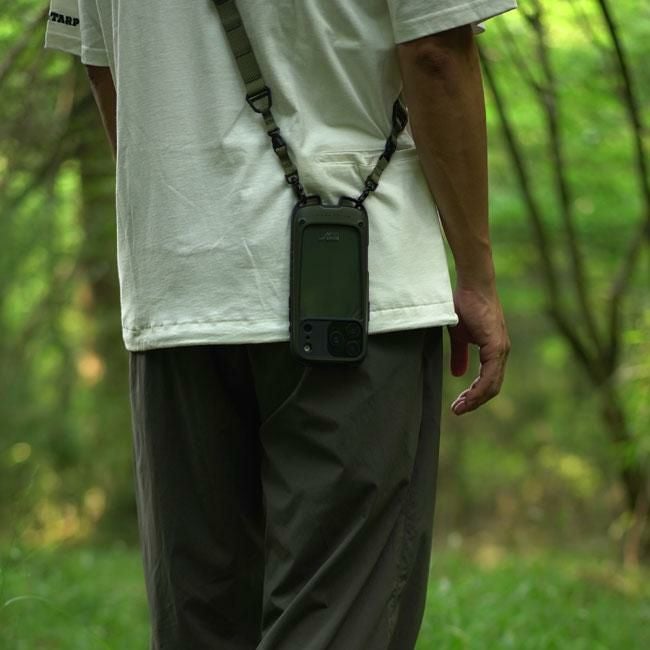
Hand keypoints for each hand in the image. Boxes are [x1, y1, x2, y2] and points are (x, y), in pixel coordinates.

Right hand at [447, 284, 509, 414]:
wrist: (471, 286)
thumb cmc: (464, 305)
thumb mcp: (459, 336)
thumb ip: (459, 356)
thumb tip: (459, 375)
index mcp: (494, 351)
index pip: (488, 381)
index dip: (474, 395)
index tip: (458, 405)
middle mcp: (501, 353)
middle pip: (492, 387)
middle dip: (474, 402)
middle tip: (457, 410)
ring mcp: (500, 350)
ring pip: (492, 385)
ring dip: (475, 399)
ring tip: (459, 408)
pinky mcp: (496, 346)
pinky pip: (490, 375)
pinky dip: (478, 389)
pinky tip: (467, 396)